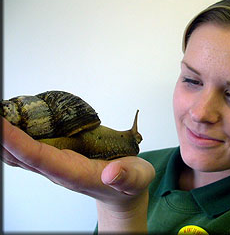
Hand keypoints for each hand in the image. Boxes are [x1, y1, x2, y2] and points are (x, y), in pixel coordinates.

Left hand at [1, 117, 154, 231]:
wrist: (123, 195)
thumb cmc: (130, 184)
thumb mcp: (137, 180)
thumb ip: (126, 178)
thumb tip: (111, 174)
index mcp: (77, 174)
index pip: (40, 159)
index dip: (18, 142)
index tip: (0, 124)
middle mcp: (60, 171)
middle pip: (21, 157)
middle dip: (3, 137)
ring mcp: (57, 166)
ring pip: (20, 155)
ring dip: (5, 137)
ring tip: (0, 114)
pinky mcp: (59, 160)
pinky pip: (29, 151)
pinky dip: (15, 137)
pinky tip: (12, 124)